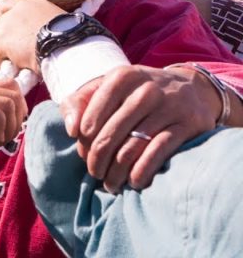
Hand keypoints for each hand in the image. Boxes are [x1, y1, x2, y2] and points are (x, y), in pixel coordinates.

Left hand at [0, 0, 63, 73]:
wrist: (64, 45)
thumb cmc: (69, 39)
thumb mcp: (57, 23)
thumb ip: (45, 24)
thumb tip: (44, 36)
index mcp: (31, 5)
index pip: (7, 4)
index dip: (3, 16)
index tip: (6, 26)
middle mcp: (16, 12)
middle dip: (0, 36)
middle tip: (6, 48)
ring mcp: (6, 26)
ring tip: (5, 60)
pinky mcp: (1, 42)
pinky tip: (3, 69)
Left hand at [60, 65, 220, 191]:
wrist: (191, 88)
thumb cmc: (135, 93)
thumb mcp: (105, 87)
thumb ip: (78, 103)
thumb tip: (71, 130)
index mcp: (121, 77)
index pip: (91, 118)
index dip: (84, 142)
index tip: (84, 155)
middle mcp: (146, 89)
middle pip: (110, 135)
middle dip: (98, 160)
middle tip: (95, 174)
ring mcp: (170, 106)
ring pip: (132, 147)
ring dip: (117, 171)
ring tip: (110, 184)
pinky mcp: (188, 124)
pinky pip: (158, 153)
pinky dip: (142, 171)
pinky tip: (134, 182)